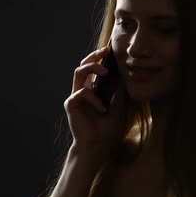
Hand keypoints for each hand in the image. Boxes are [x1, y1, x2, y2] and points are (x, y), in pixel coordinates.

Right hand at [63, 46, 127, 166]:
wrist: (98, 146)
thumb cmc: (108, 129)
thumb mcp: (120, 107)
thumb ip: (119, 91)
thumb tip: (124, 74)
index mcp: (93, 89)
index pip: (94, 68)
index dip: (100, 57)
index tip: (111, 50)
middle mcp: (83, 90)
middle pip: (83, 64)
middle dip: (94, 55)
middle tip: (106, 51)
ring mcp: (76, 96)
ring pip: (78, 71)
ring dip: (92, 67)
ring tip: (105, 72)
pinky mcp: (71, 104)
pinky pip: (81, 92)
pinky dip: (94, 98)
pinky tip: (102, 108)